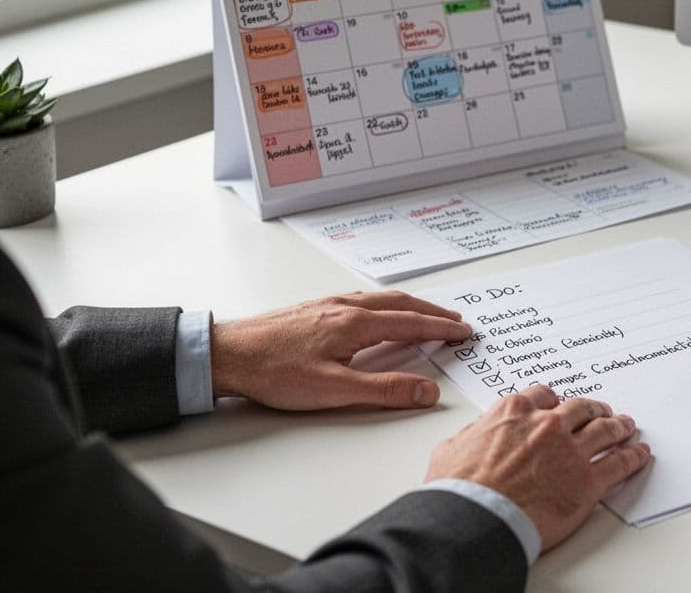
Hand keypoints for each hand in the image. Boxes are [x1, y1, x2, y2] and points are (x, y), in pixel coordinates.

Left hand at [211, 291, 473, 409]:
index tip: (464, 331)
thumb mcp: (334, 390)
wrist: (226, 354)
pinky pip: (361, 300)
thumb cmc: (273, 372)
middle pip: (400, 304)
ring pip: (380, 299)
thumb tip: (427, 391)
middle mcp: (344, 307)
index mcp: (355, 324)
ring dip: (410, 306)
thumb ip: (385, 390)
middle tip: (456, 320)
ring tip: (426, 314)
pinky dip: (385, 304)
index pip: (411, 324)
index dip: (441, 329)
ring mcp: (327, 305)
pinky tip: (378, 312)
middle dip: (432, 313)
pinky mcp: (312, 309)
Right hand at [426, 385, 651, 550]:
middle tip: (601, 412)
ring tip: (626, 426)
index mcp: (515, 412)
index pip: (544, 396)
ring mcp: (571, 451)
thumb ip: (472, 434)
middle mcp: (547, 425)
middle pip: (580, 409)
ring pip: (605, 430)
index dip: (555, 402)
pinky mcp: (587, 482)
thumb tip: (476, 434)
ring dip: (618, 426)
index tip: (560, 406)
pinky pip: (619, 463)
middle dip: (593, 410)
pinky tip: (640, 453)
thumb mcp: (452, 448)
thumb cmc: (459, 489)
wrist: (474, 519)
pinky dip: (633, 456)